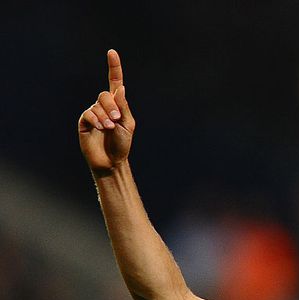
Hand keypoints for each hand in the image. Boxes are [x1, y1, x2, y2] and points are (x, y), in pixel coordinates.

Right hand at [78, 50, 134, 172]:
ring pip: (97, 105)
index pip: (114, 82)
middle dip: (112, 106)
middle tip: (117, 120)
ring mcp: (93, 113)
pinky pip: (88, 113)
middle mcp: (104, 106)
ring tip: (109, 128)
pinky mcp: (84, 121)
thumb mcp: (127, 124)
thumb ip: (124, 107)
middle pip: (104, 95)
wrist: (111, 161)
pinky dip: (96, 120)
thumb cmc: (122, 144)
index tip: (112, 52)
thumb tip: (120, 87)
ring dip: (105, 117)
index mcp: (117, 105)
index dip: (114, 67)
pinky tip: (101, 128)